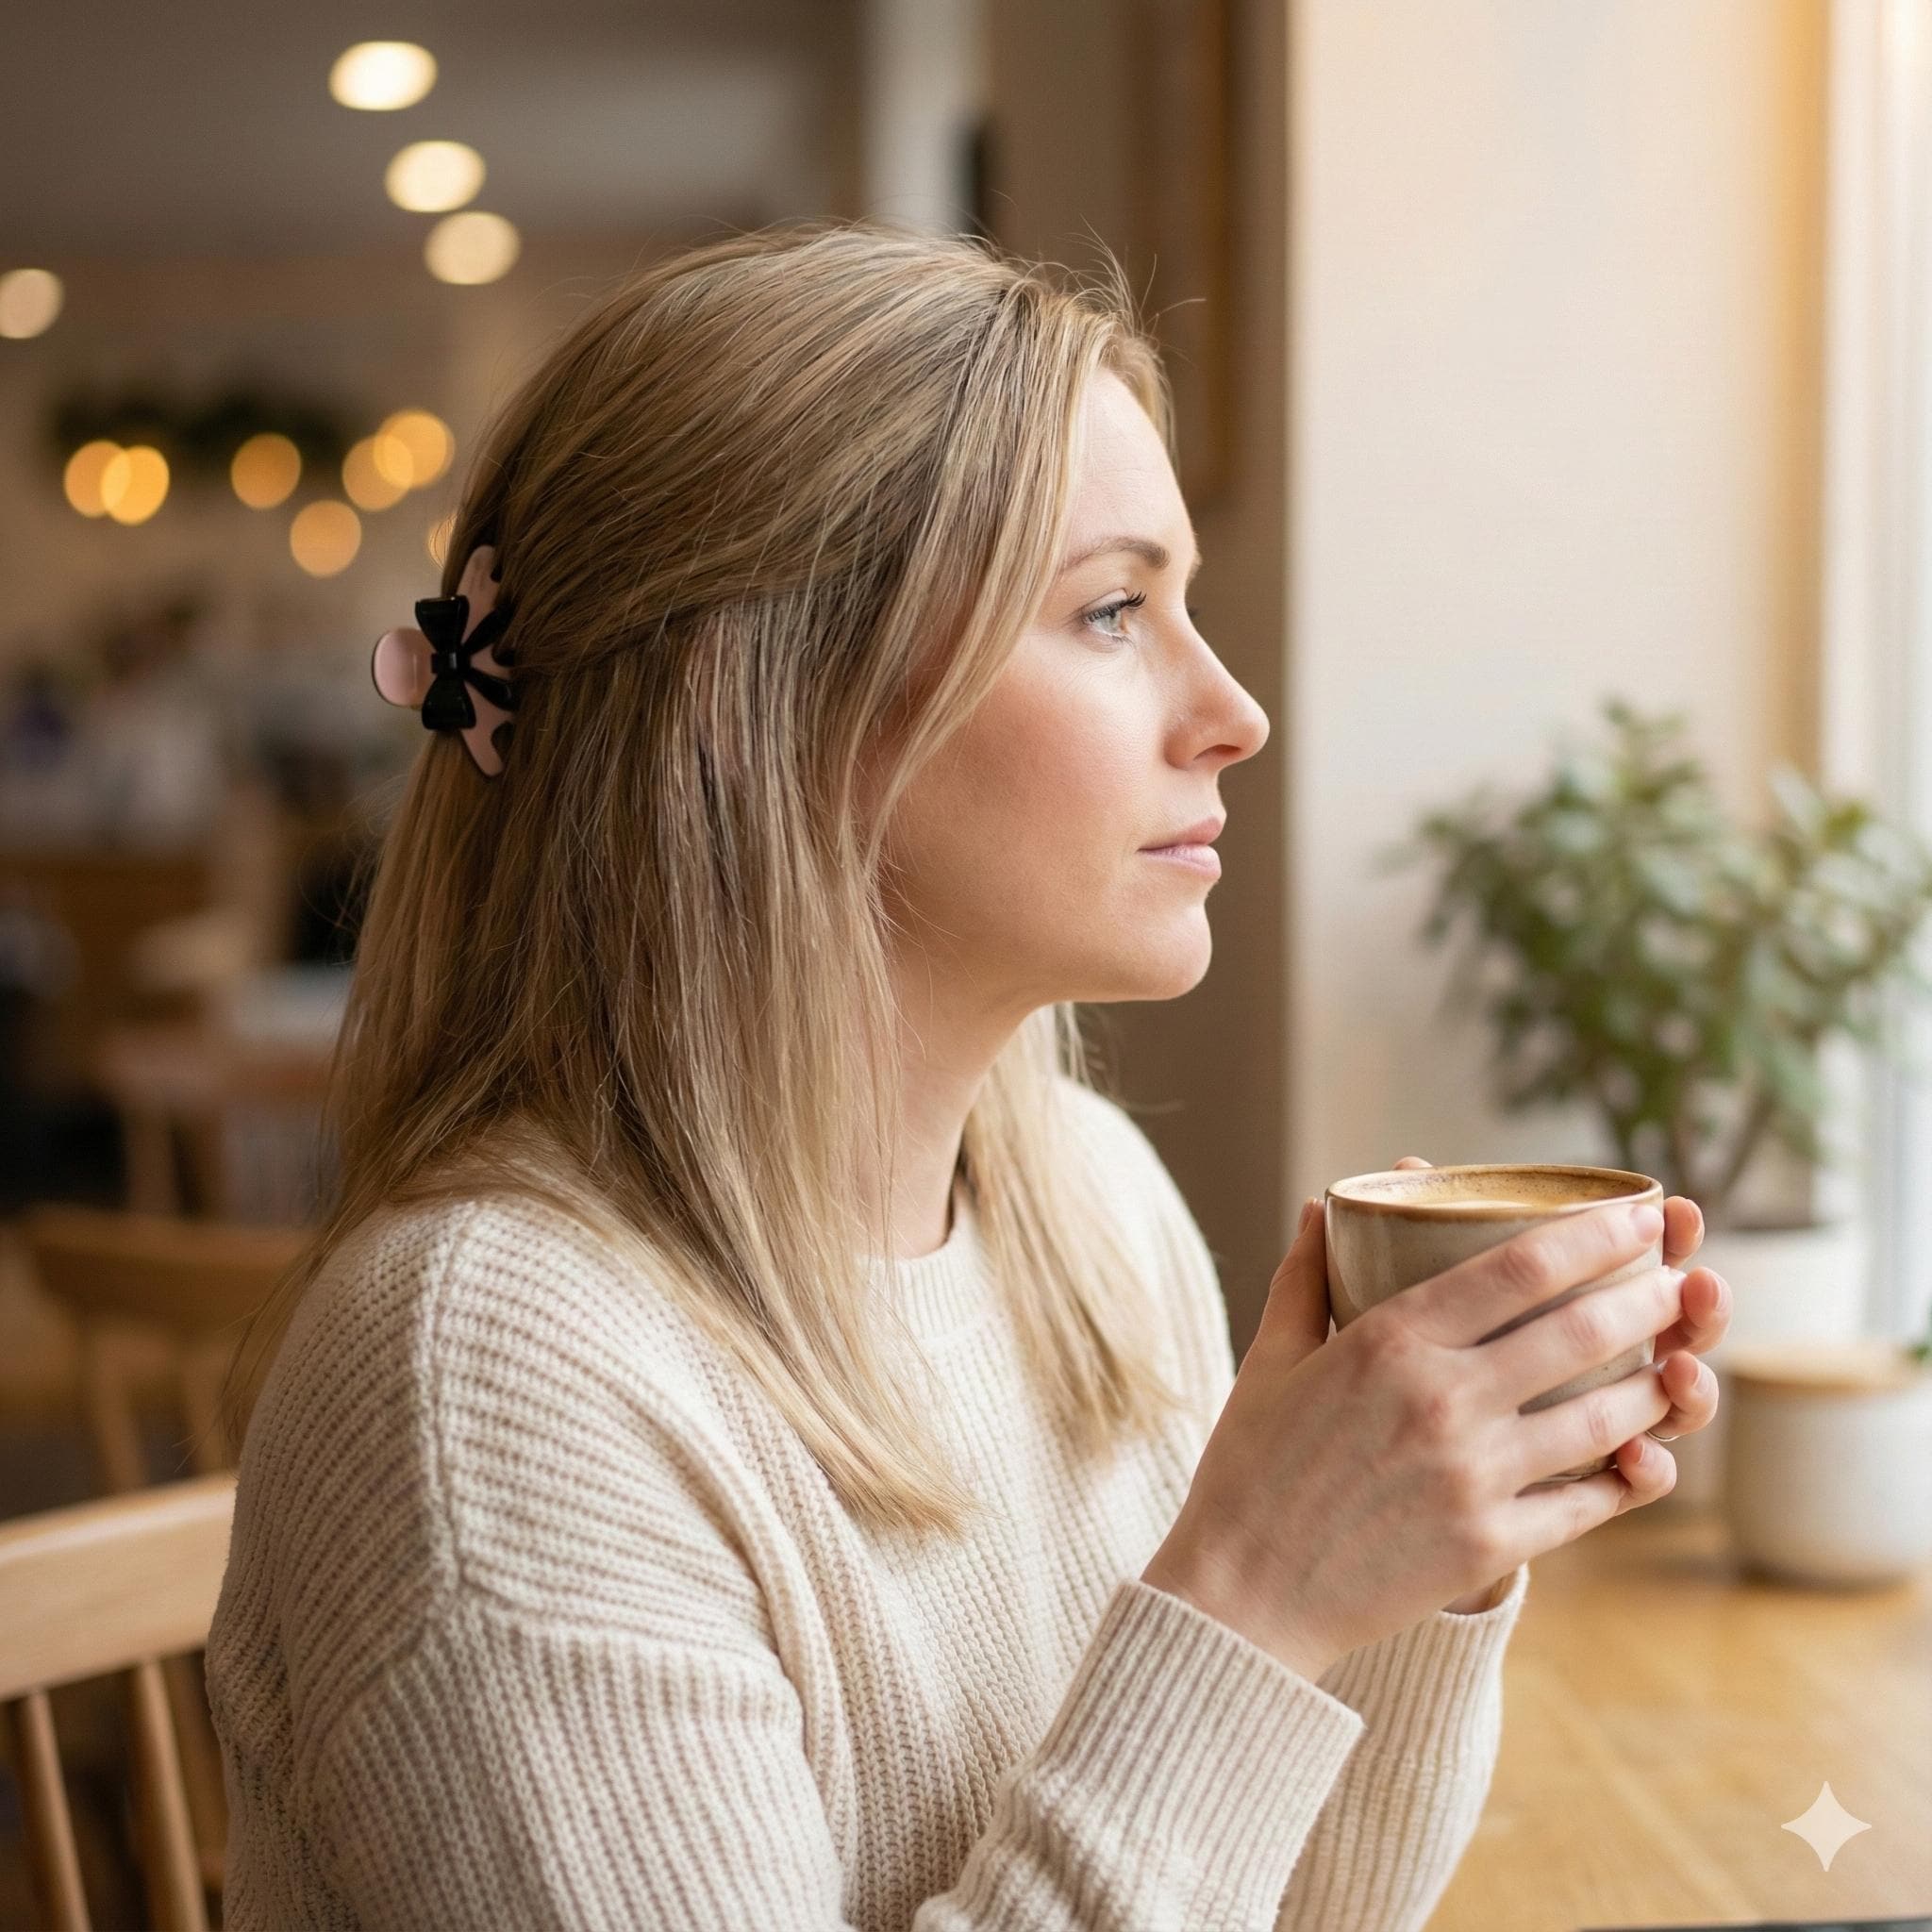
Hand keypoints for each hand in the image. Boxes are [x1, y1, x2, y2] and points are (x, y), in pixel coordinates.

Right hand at [1142, 1170, 1693, 1676]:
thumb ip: (1306, 1278)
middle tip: (1683, 1278)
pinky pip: (1590, 1501)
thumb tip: (1326, 1207)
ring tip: (1684, 1361)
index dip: (1594, 1234)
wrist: (1242, 1597)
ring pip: (1604, 1416)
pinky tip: (1651, 1452)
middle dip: (1649, 1296)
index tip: (1639, 1216)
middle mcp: (1441, 1400)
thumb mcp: (1269, 1360)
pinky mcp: (1491, 1544)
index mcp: (1387, 1341)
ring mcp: (1473, 1475)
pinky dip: (1632, 1474)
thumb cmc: (1250, 1469)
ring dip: (1658, 1382)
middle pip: (1581, 1331)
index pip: (1518, 1267)